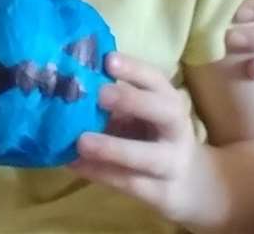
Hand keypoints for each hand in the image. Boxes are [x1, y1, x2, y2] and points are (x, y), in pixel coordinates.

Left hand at [71, 53, 207, 226]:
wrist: (189, 183)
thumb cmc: (150, 134)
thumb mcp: (140, 113)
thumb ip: (112, 99)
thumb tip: (64, 80)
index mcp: (168, 101)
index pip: (157, 80)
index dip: (134, 69)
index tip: (108, 59)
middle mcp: (176, 130)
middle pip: (165, 112)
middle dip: (133, 101)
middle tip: (99, 94)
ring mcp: (172, 164)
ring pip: (149, 156)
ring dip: (114, 148)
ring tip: (81, 142)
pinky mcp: (161, 193)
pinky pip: (129, 183)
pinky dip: (100, 173)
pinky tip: (73, 163)